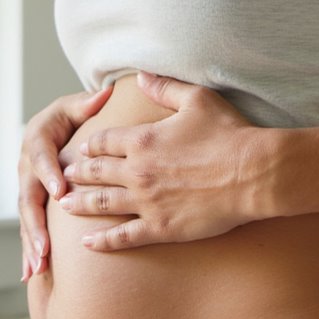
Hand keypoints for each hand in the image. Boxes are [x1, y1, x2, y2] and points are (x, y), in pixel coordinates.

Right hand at [18, 85, 112, 280]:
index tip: (60, 192)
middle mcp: (26, 167)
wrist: (54, 128)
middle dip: (36, 224)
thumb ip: (88, 103)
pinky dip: (29, 251)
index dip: (49, 174)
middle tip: (46, 246)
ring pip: (26, 219)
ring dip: (31, 244)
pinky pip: (29, 229)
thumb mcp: (76, 105)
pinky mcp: (32, 205)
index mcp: (36, 140)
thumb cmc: (70, 116)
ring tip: (38, 267)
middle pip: (28, 197)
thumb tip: (104, 95)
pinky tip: (31, 275)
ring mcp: (27, 188)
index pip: (41, 157)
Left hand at [60, 72, 266, 250]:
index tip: (81, 148)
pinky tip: (87, 244)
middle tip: (64, 176)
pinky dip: (103, 241)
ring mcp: (146, 202)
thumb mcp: (197, 99)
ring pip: (102, 204)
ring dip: (80, 204)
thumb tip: (141, 75)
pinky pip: (123, 237)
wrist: (255, 173)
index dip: (90, 145)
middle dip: (77, 174)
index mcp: (142, 140)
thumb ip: (165, 87)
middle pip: (95, 173)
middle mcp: (137, 171)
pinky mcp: (160, 228)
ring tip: (64, 205)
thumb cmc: (230, 134)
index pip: (103, 142)